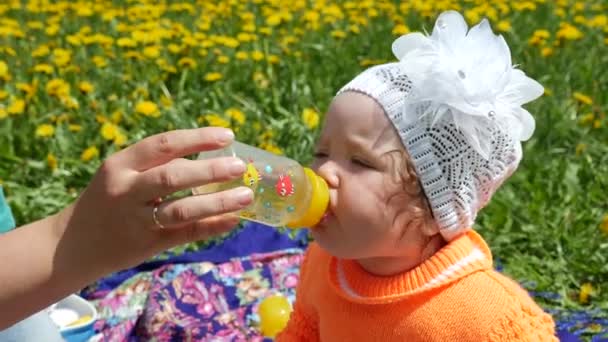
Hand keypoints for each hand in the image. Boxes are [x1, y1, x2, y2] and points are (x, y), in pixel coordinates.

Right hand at [52, 127, 252, 276]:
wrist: (73, 244)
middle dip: (210, 170)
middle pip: (173, 176)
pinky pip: (185, 233)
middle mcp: (126, 190)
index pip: (163, 144)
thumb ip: (159, 165)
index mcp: (120, 164)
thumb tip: (214, 157)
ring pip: (181, 209)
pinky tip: (233, 220)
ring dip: (217, 202)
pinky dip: (211, 226)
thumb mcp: (122, 174)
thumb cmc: (109, 200)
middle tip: (240, 166)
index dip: (198, 138)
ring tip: (245, 196)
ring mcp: (136, 220)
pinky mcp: (146, 245)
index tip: (227, 136)